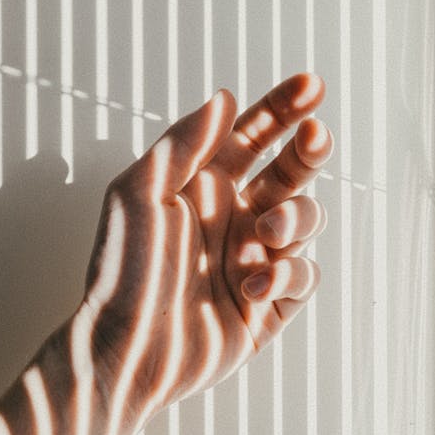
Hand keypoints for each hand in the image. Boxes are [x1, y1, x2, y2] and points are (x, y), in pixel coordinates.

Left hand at [81, 73, 332, 428]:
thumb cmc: (122, 272)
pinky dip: (288, 274)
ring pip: (305, 220)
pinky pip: (303, 277)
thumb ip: (183, 145)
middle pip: (291, 171)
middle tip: (313, 138)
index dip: (284, 109)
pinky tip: (251, 285)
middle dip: (309, 150)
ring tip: (265, 232)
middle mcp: (233, 220)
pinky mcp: (267, 307)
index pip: (253, 136)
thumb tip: (224, 99)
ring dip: (294, 216)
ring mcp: (253, 262)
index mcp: (203, 188)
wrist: (123, 348)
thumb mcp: (139, 194)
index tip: (311, 87)